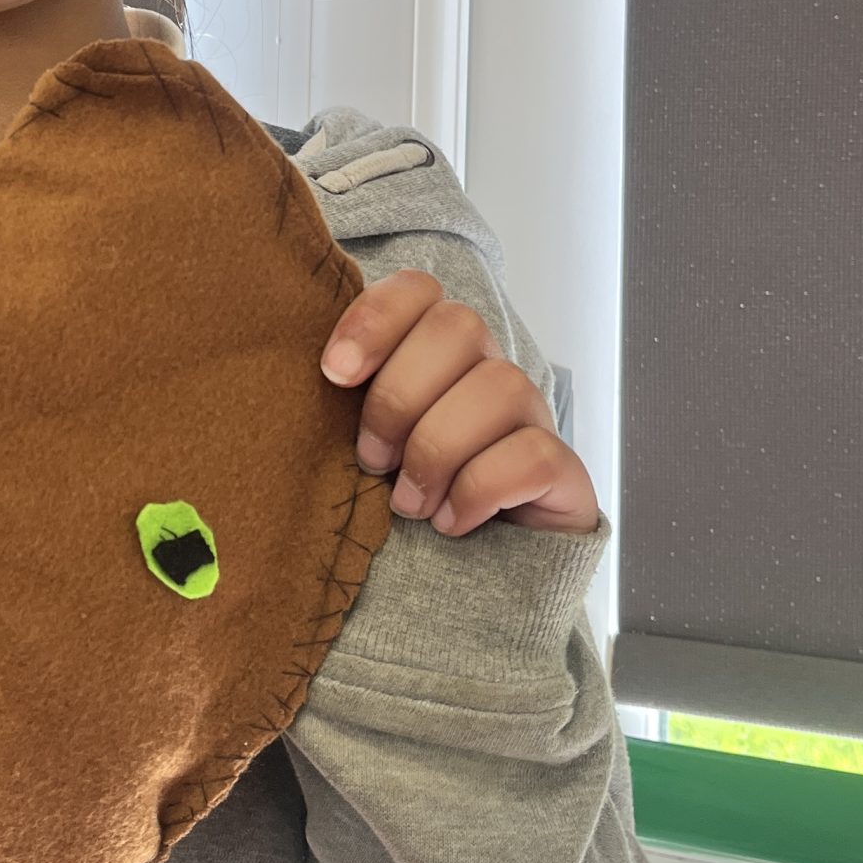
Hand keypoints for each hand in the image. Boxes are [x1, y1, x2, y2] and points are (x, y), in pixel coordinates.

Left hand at [320, 268, 602, 537]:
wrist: (477, 573)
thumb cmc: (407, 495)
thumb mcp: (366, 443)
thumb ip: (341, 403)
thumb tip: (301, 374)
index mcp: (436, 352)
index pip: (419, 289)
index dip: (375, 317)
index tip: (334, 372)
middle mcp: (489, 369)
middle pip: (458, 326)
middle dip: (400, 396)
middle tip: (372, 460)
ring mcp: (532, 415)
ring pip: (499, 385)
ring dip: (437, 450)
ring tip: (408, 504)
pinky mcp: (561, 468)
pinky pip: (531, 454)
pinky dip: (478, 490)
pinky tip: (450, 522)